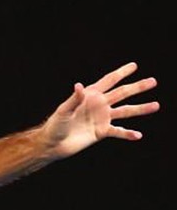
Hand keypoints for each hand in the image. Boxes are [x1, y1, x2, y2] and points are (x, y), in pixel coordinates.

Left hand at [42, 62, 158, 159]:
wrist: (53, 144)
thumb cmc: (55, 125)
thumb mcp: (63, 111)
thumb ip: (74, 99)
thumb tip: (79, 86)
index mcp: (90, 95)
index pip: (109, 81)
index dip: (121, 73)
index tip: (134, 65)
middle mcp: (99, 105)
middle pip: (122, 93)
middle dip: (138, 87)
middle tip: (153, 81)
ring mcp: (102, 118)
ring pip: (125, 111)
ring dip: (140, 109)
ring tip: (156, 105)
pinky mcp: (102, 131)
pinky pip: (118, 131)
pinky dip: (128, 133)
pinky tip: (138, 135)